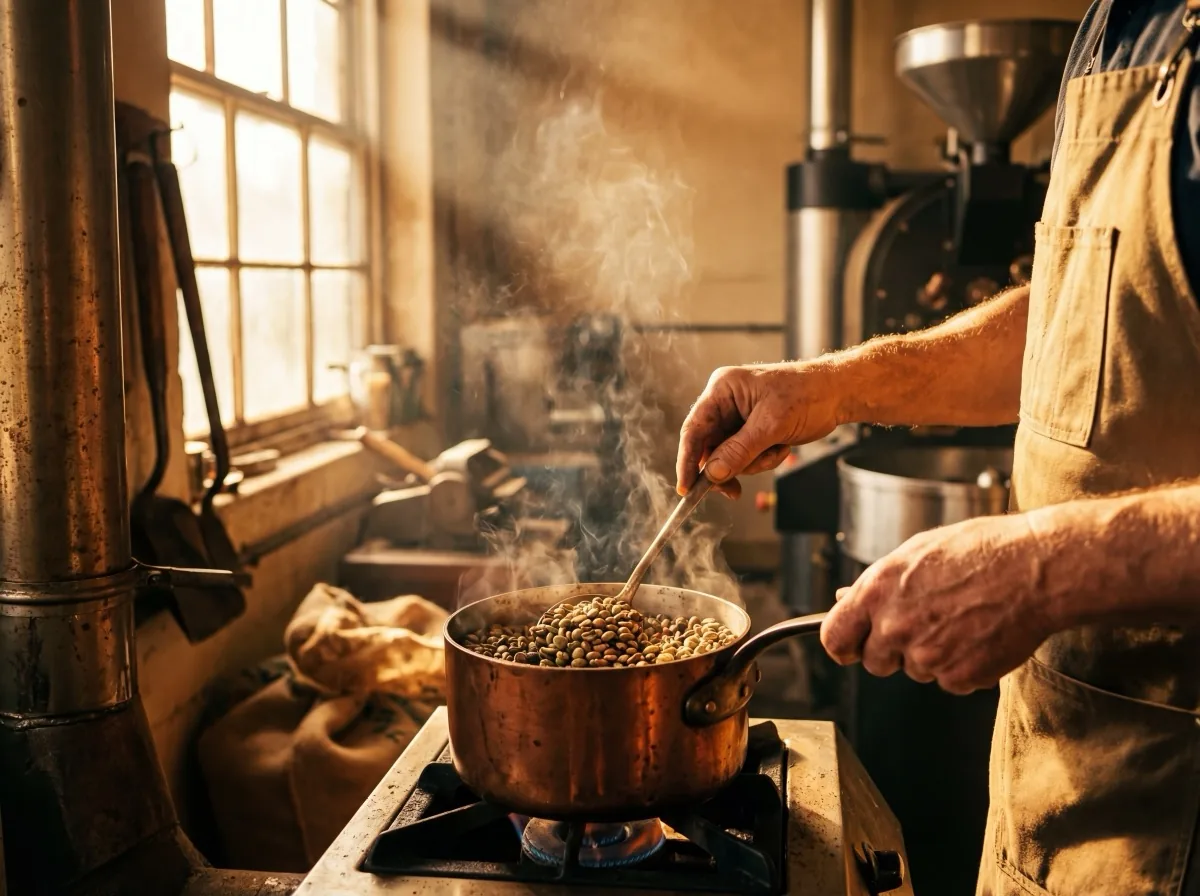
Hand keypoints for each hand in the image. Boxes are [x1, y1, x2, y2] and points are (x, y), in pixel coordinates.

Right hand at [675, 362, 842, 498]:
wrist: (837, 394)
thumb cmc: (807, 395)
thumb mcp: (771, 425)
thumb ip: (739, 450)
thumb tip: (712, 474)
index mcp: (722, 389)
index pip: (694, 429)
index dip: (687, 460)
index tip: (685, 488)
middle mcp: (725, 403)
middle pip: (708, 447)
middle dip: (728, 467)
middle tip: (734, 491)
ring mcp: (737, 418)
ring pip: (727, 457)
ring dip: (751, 463)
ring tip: (776, 451)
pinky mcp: (750, 431)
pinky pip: (744, 457)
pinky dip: (761, 461)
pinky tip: (781, 448)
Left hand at [819, 513, 1058, 694]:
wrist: (1037, 569)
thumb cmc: (981, 552)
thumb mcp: (915, 552)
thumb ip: (877, 584)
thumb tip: (845, 598)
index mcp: (877, 591)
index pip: (834, 638)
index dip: (843, 644)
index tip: (851, 646)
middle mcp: (895, 627)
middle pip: (874, 662)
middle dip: (891, 650)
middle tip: (923, 624)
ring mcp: (927, 656)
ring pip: (915, 671)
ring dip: (930, 655)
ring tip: (960, 619)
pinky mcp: (959, 677)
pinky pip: (949, 681)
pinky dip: (962, 666)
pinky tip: (978, 635)